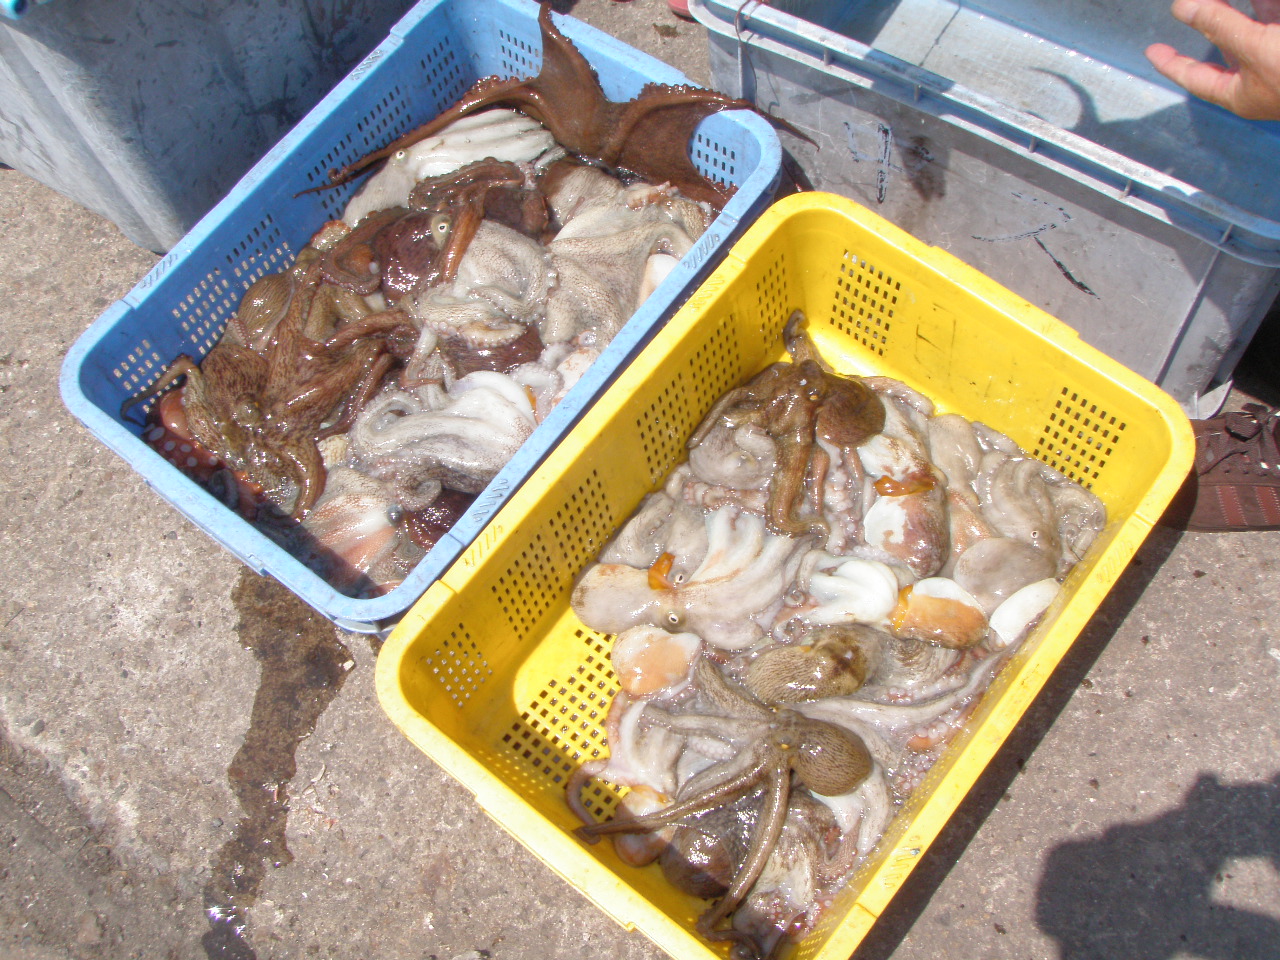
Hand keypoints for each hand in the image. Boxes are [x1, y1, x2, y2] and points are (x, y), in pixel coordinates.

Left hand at [1145, 0, 1279, 119]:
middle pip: (1225, 48)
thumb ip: (1219, 26)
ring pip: (1250, 31)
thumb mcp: (1254, 47)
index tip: (1152, 51)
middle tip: (1190, 7)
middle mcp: (1257, 81)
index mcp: (1239, 96)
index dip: (1171, 63)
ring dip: (1233, 12)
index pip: (1194, 78)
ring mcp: (1277, 63)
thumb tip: (1183, 7)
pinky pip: (1272, 18)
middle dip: (1209, 24)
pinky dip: (1264, 6)